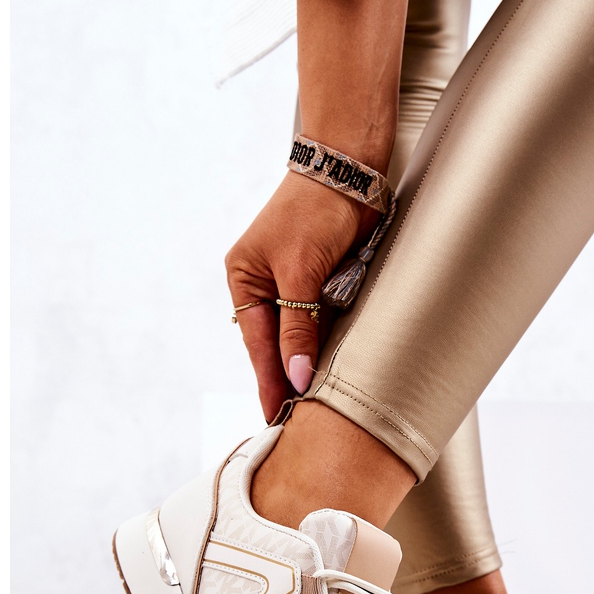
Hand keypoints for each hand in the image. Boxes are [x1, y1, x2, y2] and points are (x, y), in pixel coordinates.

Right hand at [226, 171, 372, 420]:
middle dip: (286, 379)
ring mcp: (293, 284)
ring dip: (307, 364)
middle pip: (276, 345)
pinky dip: (326, 343)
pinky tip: (330, 370)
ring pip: (299, 336)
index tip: (275, 416)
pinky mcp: (321, 281)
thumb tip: (298, 377)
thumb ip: (299, 326)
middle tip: (296, 421)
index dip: (269, 381)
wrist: (349, 172)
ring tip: (314, 405)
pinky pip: (321, 322)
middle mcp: (264, 285)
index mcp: (244, 279)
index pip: (258, 344)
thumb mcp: (300, 271)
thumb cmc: (315, 212)